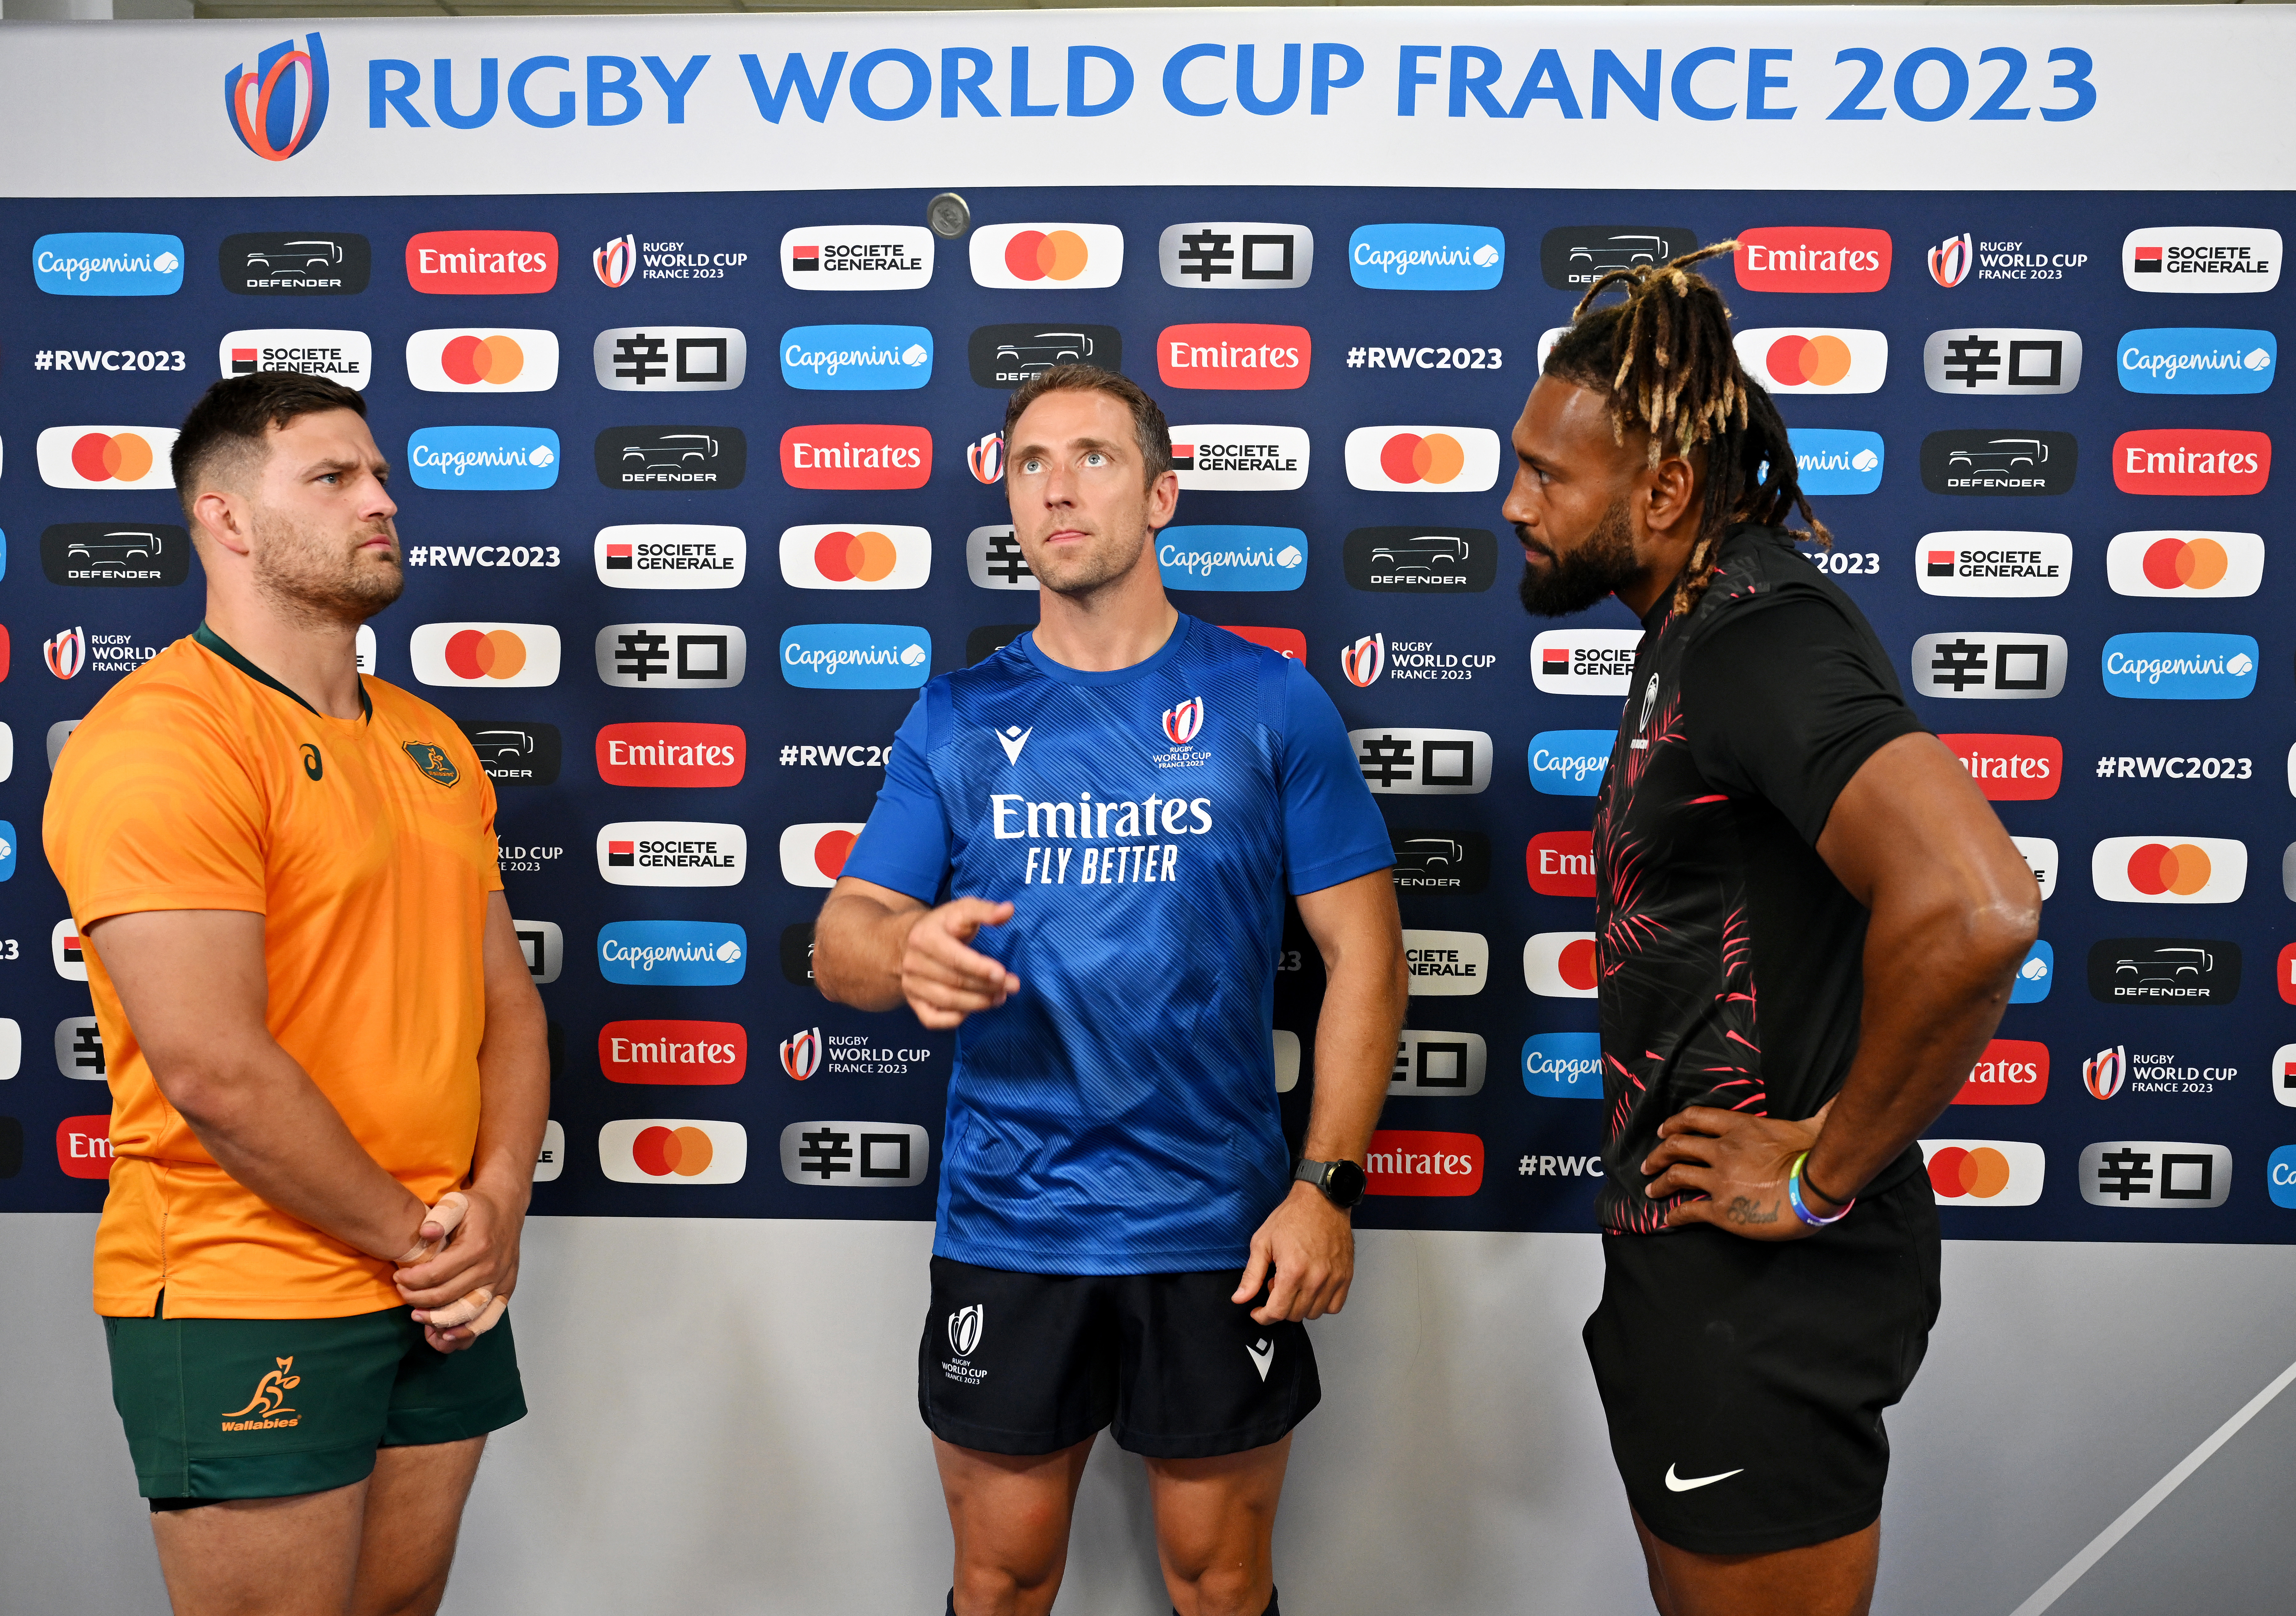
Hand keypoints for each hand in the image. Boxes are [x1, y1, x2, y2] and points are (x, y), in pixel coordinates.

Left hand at [394, 1182, 525, 1350]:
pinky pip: (488, 1319)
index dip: (412, 1281)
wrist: (507, 1207)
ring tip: (419, 1318)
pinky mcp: (506, 1290)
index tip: (398, 1278)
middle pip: (448, 1296)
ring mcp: (501, 1282)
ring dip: (440, 1321)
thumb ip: (440, 1216)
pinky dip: (468, 1333)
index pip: (437, 1274)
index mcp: (477, 1246)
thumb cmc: (476, 1207)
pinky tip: (447, 1337)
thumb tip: (425, 1233)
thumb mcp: (456, 1202)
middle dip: (418, 1300)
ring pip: (467, 1313)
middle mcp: (491, 1268)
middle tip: (402, 1295)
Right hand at [899, 898, 1021, 1029]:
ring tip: (1000, 997)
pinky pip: (932, 1019)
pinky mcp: (912, 1001)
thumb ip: (984, 911)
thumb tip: (1008, 910)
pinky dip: (954, 1019)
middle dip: (987, 986)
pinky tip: (972, 1010)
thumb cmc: (944, 926)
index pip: (954, 957)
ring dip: (977, 1003)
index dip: (979, 967)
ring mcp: (910, 984)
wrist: (908, 942)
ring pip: (947, 1000)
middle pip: (954, 981)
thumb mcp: (961, 910)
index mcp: (925, 937)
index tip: (1002, 974)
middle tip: (1012, 986)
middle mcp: (913, 962)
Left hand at [1233, 1182, 1353, 1323]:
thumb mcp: (1262, 1242)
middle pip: (1294, 1315)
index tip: (1257, 1311)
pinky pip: (1334, 1306)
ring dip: (1300, 1306)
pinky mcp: (1346, 1277)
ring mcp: (1334, 1279)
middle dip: (1280, 1306)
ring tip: (1295, 1282)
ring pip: (1314, 1313)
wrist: (1322, 1201)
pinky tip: (1312, 1288)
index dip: (1263, 1316)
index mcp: (1292, 1271)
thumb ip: (1252, 1274)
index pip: (1277, 1312)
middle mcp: (1315, 1279)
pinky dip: (1322, 1304)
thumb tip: (1240, 1299)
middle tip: (1277, 1284)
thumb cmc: (1292, 1217)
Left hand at [1640, 1106, 1826, 1240]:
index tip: (1663, 1131)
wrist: (1814, 1187)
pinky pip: (1689, 1211)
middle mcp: (1722, 1150)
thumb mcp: (1812, 1127)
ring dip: (1660, 1183)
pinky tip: (1668, 1220)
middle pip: (1678, 1146)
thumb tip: (1837, 1104)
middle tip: (1649, 1164)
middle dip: (1659, 1155)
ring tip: (1651, 1190)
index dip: (1675, 1124)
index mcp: (1739, 1128)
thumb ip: (1818, 1114)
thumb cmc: (1815, 1156)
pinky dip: (1675, 1215)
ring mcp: (1718, 1180)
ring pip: (1677, 1176)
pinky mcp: (1721, 1210)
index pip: (1696, 1118)